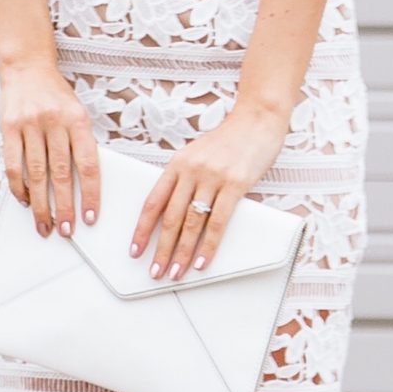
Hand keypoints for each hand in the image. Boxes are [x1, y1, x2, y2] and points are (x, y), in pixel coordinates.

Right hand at [0, 57, 99, 239]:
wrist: (27, 67)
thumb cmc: (56, 96)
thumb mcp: (77, 113)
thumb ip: (80, 143)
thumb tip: (84, 185)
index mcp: (78, 120)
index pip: (88, 164)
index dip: (90, 194)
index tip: (91, 217)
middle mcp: (54, 122)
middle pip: (61, 173)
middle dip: (64, 206)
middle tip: (67, 230)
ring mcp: (30, 124)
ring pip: (37, 173)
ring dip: (41, 204)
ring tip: (45, 224)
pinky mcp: (8, 127)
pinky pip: (13, 164)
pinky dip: (19, 186)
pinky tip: (25, 200)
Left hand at [133, 99, 291, 281]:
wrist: (258, 119)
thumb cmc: (230, 140)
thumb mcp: (198, 155)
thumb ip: (186, 180)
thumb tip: (176, 216)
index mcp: (177, 163)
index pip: (153, 202)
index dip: (142, 229)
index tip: (135, 251)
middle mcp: (191, 170)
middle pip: (170, 217)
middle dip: (161, 249)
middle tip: (155, 272)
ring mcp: (213, 177)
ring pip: (192, 223)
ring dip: (182, 252)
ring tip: (176, 272)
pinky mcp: (235, 184)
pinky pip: (218, 222)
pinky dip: (209, 245)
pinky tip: (202, 261)